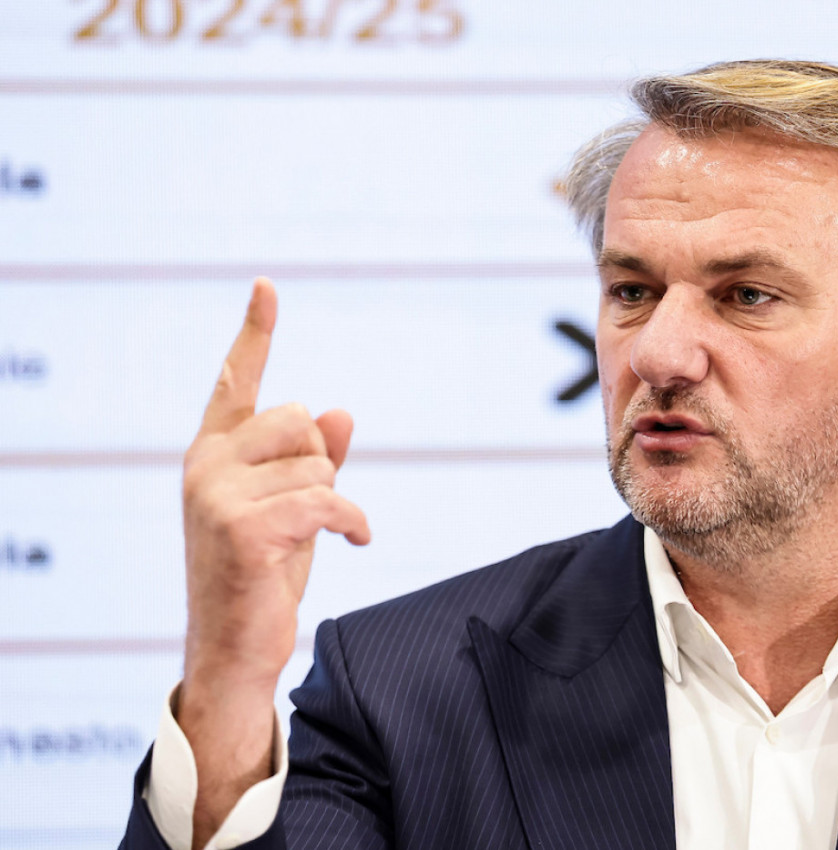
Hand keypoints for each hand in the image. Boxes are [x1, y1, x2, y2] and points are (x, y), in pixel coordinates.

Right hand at [177, 278, 370, 841]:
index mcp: (213, 454)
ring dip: (333, 502)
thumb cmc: (263, 574)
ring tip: (312, 538)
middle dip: (321, 462)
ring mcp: (216, 495)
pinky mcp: (242, 528)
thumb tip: (339, 409)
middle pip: (300, 419)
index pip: (235, 383)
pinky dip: (352, 520)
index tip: (267, 286)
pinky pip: (327, 498)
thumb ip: (316, 459)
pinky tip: (356, 541)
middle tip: (306, 510)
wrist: (237, 648)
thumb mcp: (294, 508)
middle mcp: (205, 465)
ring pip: (317, 462)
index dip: (254, 333)